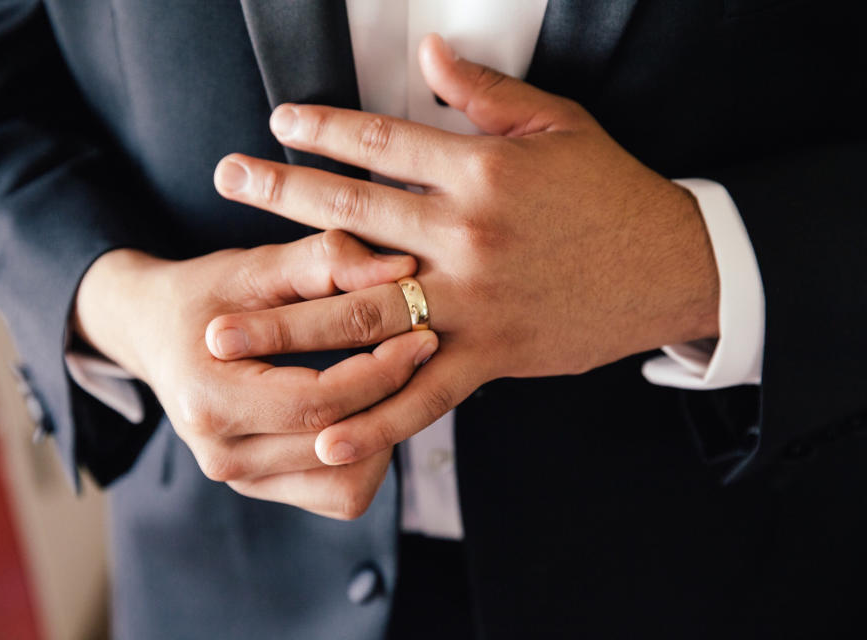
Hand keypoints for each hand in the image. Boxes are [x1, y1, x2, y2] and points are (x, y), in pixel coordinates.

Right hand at [73, 232, 437, 518]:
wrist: (154, 331)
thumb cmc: (206, 293)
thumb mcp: (256, 266)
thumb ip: (325, 261)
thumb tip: (402, 269)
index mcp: (208, 401)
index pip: (317, 403)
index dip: (380, 372)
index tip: (422, 335)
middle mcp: (219, 454)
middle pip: (337, 444)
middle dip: (394, 398)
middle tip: (426, 348)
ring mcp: (239, 478)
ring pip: (347, 482)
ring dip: (384, 431)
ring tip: (393, 376)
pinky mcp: (260, 486)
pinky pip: (339, 494)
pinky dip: (366, 455)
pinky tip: (367, 405)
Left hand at [210, 34, 719, 467]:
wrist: (675, 265)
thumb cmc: (611, 191)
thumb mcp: (558, 125)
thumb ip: (485, 93)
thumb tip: (428, 52)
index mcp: (482, 173)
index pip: (382, 143)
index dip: (323, 129)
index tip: (277, 122)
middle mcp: (467, 238)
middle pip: (353, 216)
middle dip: (279, 197)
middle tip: (223, 183)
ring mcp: (474, 304)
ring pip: (366, 314)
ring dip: (289, 324)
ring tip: (224, 332)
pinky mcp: (491, 357)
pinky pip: (423, 394)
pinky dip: (373, 418)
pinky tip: (321, 435)